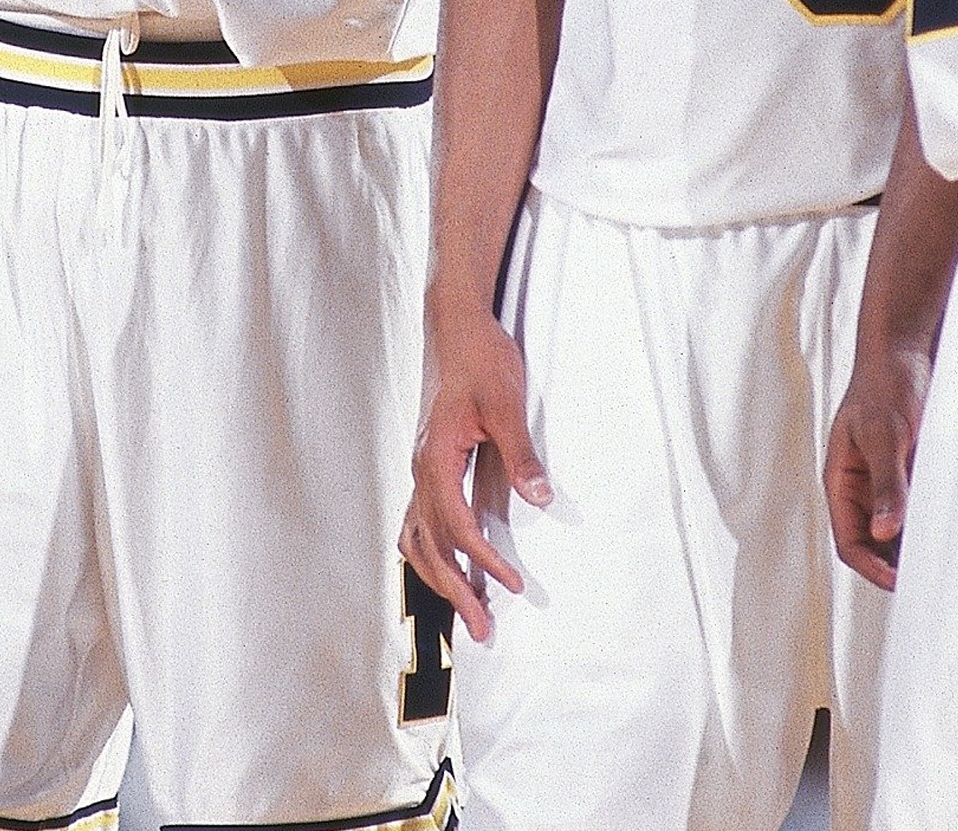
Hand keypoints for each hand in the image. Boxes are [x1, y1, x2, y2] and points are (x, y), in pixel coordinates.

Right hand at [399, 308, 547, 640]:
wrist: (456, 327)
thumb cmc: (481, 360)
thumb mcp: (507, 403)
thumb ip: (520, 454)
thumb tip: (540, 500)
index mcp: (436, 458)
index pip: (456, 525)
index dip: (483, 559)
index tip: (512, 584)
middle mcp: (420, 470)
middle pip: (431, 546)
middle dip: (455, 591)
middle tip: (483, 631)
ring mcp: (420, 470)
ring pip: (419, 540)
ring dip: (441, 579)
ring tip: (469, 611)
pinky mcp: (427, 467)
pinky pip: (417, 523)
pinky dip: (430, 553)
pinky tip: (446, 569)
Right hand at [826, 336, 936, 590]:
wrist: (908, 349)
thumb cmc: (886, 385)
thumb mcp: (885, 434)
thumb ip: (887, 482)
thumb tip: (886, 532)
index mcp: (842, 483)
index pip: (850, 543)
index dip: (873, 568)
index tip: (904, 583)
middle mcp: (863, 490)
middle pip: (876, 545)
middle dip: (899, 566)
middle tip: (935, 579)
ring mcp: (888, 484)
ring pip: (900, 533)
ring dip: (919, 548)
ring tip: (948, 560)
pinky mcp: (913, 475)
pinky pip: (921, 512)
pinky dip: (934, 526)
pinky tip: (956, 531)